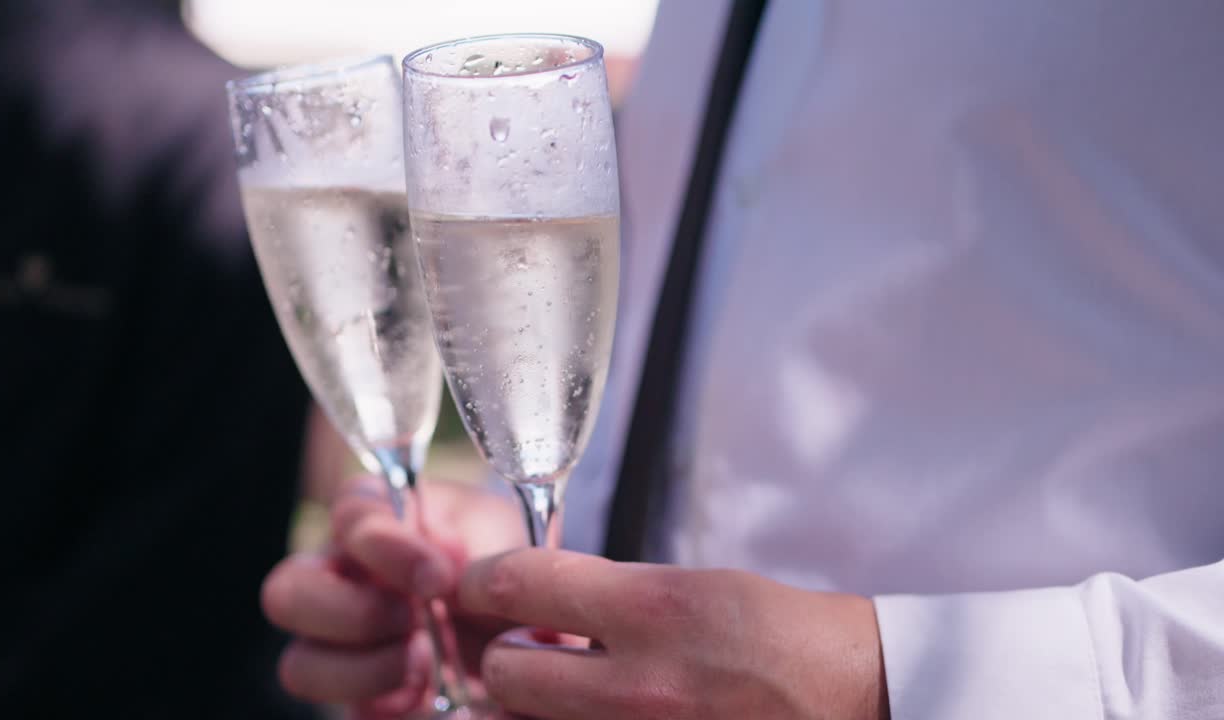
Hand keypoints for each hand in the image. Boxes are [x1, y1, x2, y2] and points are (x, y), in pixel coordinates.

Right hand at [261, 477, 523, 717]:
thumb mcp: (497, 530)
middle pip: (285, 593)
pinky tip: (427, 690)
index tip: (437, 575)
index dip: (384, 548)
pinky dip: (388, 703)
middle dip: (352, 613)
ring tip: (424, 659)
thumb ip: (475, 538)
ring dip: (364, 669)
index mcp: (371, 518)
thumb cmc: (494, 550)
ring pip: (299, 664)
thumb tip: (444, 554)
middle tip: (414, 618)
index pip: (347, 519)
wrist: (517, 607)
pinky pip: (348, 709)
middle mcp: (337, 576)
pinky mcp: (359, 691)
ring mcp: (338, 640)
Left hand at [459, 549, 888, 719]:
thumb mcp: (694, 588)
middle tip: (528, 651)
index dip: (480, 580)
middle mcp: (638, 683)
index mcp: (653, 609)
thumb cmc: (781, 637)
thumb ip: (609, 598)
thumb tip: (533, 608)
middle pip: (501, 670)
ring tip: (565, 692)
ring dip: (529, 708)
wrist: (857, 700)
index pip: (517, 582)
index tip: (477, 586)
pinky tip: (596, 715)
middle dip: (504, 656)